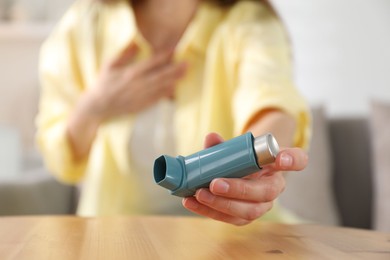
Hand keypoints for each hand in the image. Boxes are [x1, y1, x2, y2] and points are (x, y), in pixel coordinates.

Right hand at [84, 42, 186, 120]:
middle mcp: (138, 85)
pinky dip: (167, 93)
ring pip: (161, 87)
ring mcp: (141, 96)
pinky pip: (157, 98)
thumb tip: (135, 42)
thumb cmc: (103, 83)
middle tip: (187, 63)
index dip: (164, 56)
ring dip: (174, 80)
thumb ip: (124, 54)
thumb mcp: (110, 65)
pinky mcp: (142, 105)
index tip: (174, 50)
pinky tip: (175, 88)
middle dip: (175, 69)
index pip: (151, 63)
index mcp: (130, 73)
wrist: (98, 106)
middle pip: (161, 75)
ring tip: (185, 74)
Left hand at [182, 132, 307, 225]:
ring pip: (248, 211)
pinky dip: (208, 211)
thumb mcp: (236, 149)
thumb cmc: (241, 160)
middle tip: (214, 183)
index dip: (291, 160)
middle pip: (264, 193)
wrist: (239, 174)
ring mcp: (261, 205)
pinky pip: (230, 219)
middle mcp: (274, 187)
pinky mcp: (245, 217)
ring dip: (221, 204)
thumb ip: (225, 145)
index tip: (281, 158)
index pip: (297, 160)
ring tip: (199, 194)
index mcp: (277, 164)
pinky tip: (192, 202)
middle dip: (238, 190)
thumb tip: (211, 138)